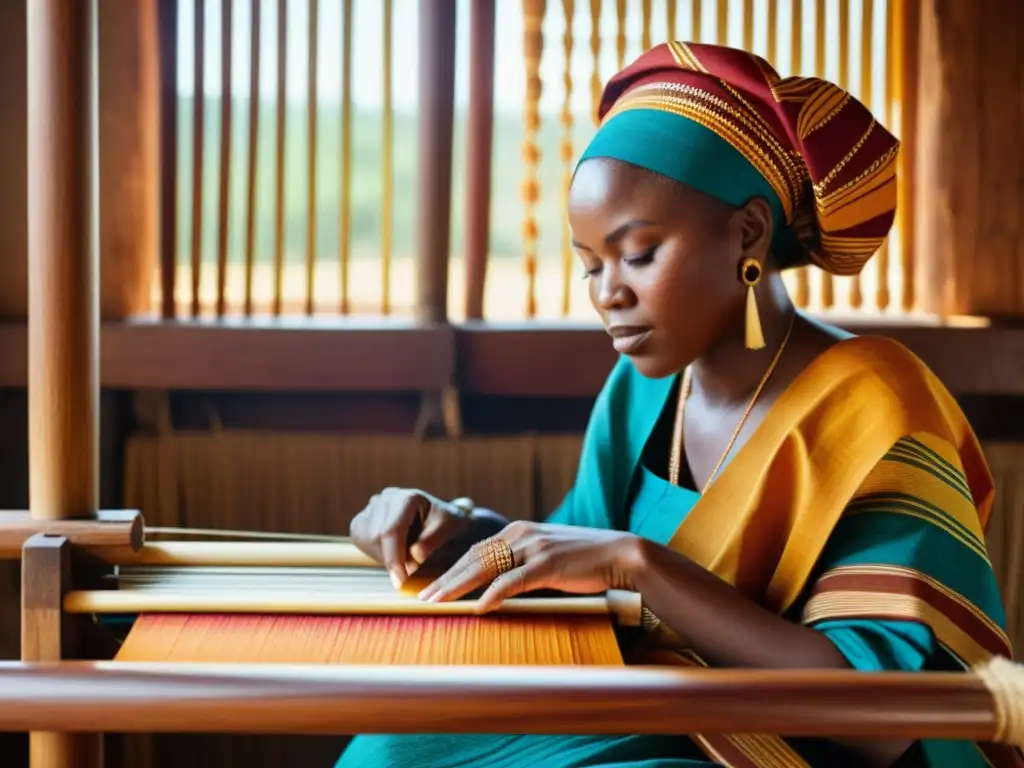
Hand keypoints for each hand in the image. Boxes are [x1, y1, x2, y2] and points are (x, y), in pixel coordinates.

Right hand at [349, 488, 470, 587]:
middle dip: (392, 559)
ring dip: (385, 556)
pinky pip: (361, 541)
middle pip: (377, 537)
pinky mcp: (362, 519)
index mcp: (408, 498)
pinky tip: (393, 550)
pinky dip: (376, 552)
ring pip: (366, 540)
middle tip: (411, 569)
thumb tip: (415, 556)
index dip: (394, 558)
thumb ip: (433, 540)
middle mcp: (387, 497)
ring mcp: (372, 506)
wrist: (439, 520)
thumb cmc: (446, 524)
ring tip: (406, 554)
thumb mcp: (450, 529)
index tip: (400, 582)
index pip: (393, 531)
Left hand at [417, 520, 643, 612]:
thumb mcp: (545, 554)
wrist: (619, 554)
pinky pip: (514, 581)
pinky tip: (479, 607)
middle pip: (474, 558)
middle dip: (445, 580)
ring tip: (438, 603)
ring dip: (459, 586)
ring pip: (486, 567)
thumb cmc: (583, 559)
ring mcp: (534, 547)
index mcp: (517, 530)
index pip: (475, 552)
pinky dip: (494, 594)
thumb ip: (521, 562)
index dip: (451, 570)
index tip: (431, 588)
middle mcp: (521, 534)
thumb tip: (495, 582)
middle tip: (423, 599)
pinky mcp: (548, 563)